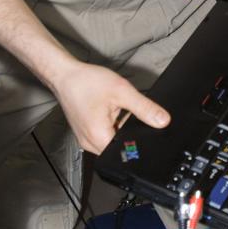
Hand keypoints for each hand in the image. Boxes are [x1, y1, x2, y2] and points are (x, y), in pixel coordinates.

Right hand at [54, 61, 169, 154]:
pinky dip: (111, 126)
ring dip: (120, 129)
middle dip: (130, 134)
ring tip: (116, 110)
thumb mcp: (122, 92)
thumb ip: (144, 108)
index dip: (140, 143)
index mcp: (99, 137)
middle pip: (119, 149)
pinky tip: (110, 111)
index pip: (127, 152)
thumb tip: (163, 121)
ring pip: (112, 143)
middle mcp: (90, 143)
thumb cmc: (87, 82)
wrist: (65, 75)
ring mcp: (86, 140)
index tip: (143, 128)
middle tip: (127, 113)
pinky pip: (104, 137)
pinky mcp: (85, 134)